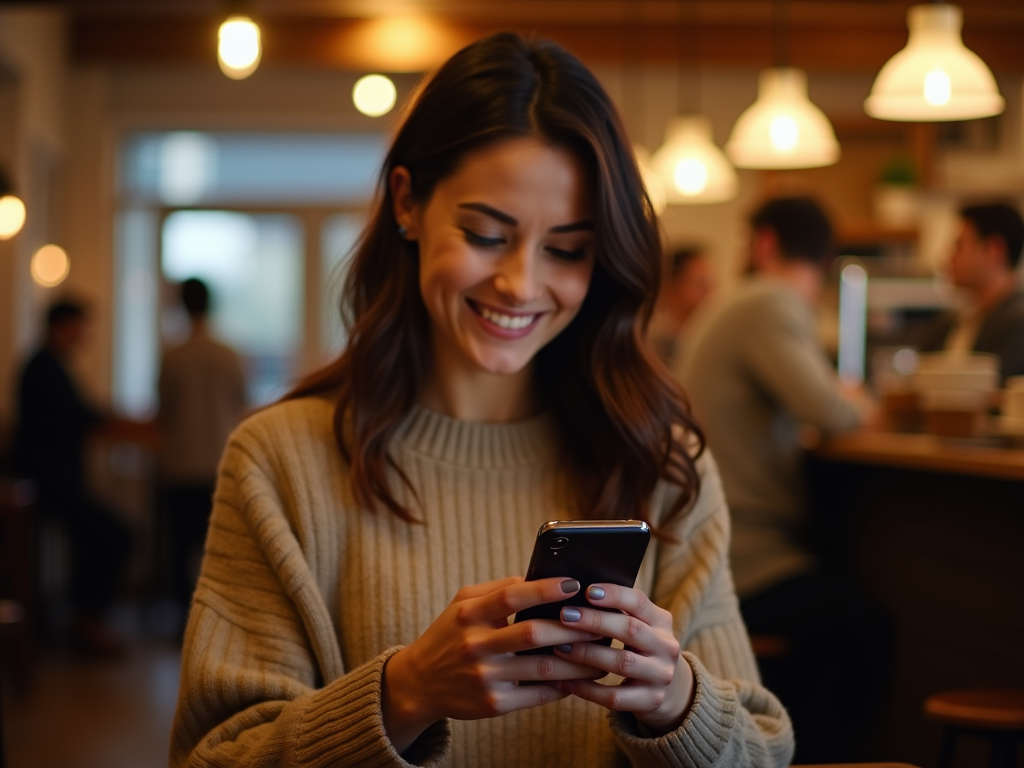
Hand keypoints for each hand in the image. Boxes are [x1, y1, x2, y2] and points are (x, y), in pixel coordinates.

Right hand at [382, 575, 605, 752]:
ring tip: (602, 653)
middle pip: (534, 633)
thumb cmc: (450, 634)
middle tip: (600, 622)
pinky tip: (580, 678)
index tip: (574, 583)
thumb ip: (498, 589)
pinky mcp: (494, 704)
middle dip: (573, 627)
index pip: (511, 596)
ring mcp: (485, 677)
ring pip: (543, 667)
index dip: (544, 589)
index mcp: (469, 614)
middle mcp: (475, 645)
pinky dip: (564, 686)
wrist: (420, 682)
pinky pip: (538, 694)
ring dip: (579, 661)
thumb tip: (540, 579)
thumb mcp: (463, 604)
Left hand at [552, 583, 694, 734]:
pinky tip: (565, 681)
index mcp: (661, 621)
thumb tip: (573, 594)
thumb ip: (617, 611)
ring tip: (560, 647)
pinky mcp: (651, 701)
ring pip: (622, 663)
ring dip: (588, 654)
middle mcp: (666, 647)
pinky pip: (615, 696)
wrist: (670, 689)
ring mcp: (661, 676)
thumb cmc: (639, 647)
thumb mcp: (639, 626)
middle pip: (630, 630)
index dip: (614, 594)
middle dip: (595, 621)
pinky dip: (588, 689)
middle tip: (565, 616)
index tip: (587, 591)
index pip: (639, 602)